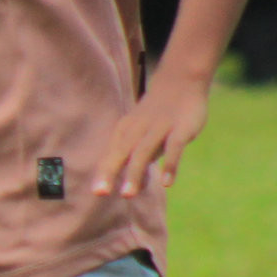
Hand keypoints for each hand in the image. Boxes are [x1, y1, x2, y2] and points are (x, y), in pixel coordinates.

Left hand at [95, 76, 209, 197]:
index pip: (111, 155)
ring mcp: (159, 128)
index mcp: (125, 131)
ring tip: (127, 195)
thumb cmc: (157, 116)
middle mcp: (138, 129)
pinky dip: (170, 165)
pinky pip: (174, 148)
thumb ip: (136, 159)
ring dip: (134, 173)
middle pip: (121, 153)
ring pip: (143, 152)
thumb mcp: (142, 135)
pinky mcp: (180, 128)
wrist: (180, 81)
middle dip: (110, 172)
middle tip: (100, 193)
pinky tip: (167, 183)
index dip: (103, 173)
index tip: (96, 193)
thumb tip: (132, 186)